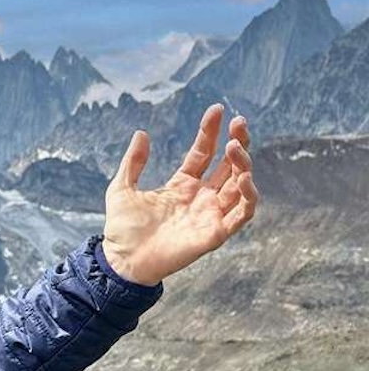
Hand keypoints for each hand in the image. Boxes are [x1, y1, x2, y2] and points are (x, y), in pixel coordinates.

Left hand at [101, 104, 260, 285]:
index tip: (217, 109)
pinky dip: (248, 196)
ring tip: (236, 147)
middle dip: (238, 142)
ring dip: (243, 164)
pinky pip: (242, 213)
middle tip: (240, 122)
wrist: (121, 260)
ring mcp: (210, 214)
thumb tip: (141, 132)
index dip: (211, 132)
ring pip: (239, 185)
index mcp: (182, 185)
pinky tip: (243, 178)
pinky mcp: (216, 233)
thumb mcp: (122, 188)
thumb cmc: (121, 229)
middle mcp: (200, 197)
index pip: (204, 153)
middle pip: (228, 165)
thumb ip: (133, 162)